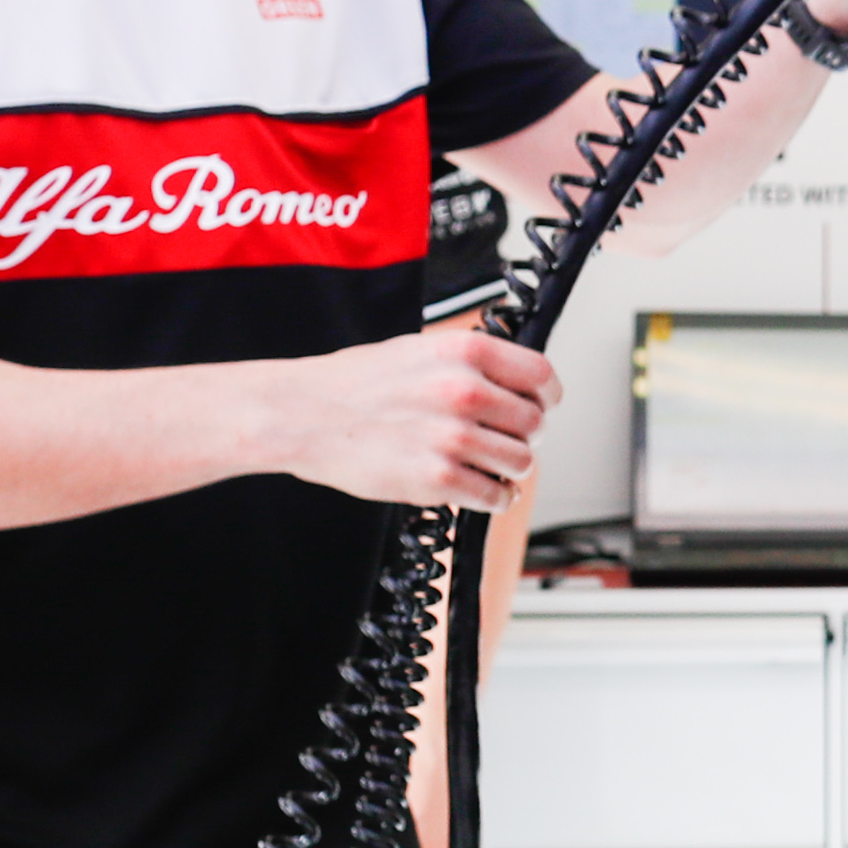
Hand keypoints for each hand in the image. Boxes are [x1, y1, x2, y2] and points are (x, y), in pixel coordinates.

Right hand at [270, 316, 561, 510]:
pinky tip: (475, 488)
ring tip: (484, 466)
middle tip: (500, 441)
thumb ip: (470, 365)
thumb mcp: (419, 349)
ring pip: (520, 463)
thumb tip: (515, 386)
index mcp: (464, 352)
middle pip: (534, 425)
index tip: (540, 407)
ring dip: (508, 469)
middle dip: (522, 437)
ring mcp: (452, 437)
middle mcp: (464, 390)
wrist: (302, 414)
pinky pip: (495, 496)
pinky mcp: (437, 479)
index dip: (545, 398)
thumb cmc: (354, 383)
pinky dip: (493, 498)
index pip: (541, 377)